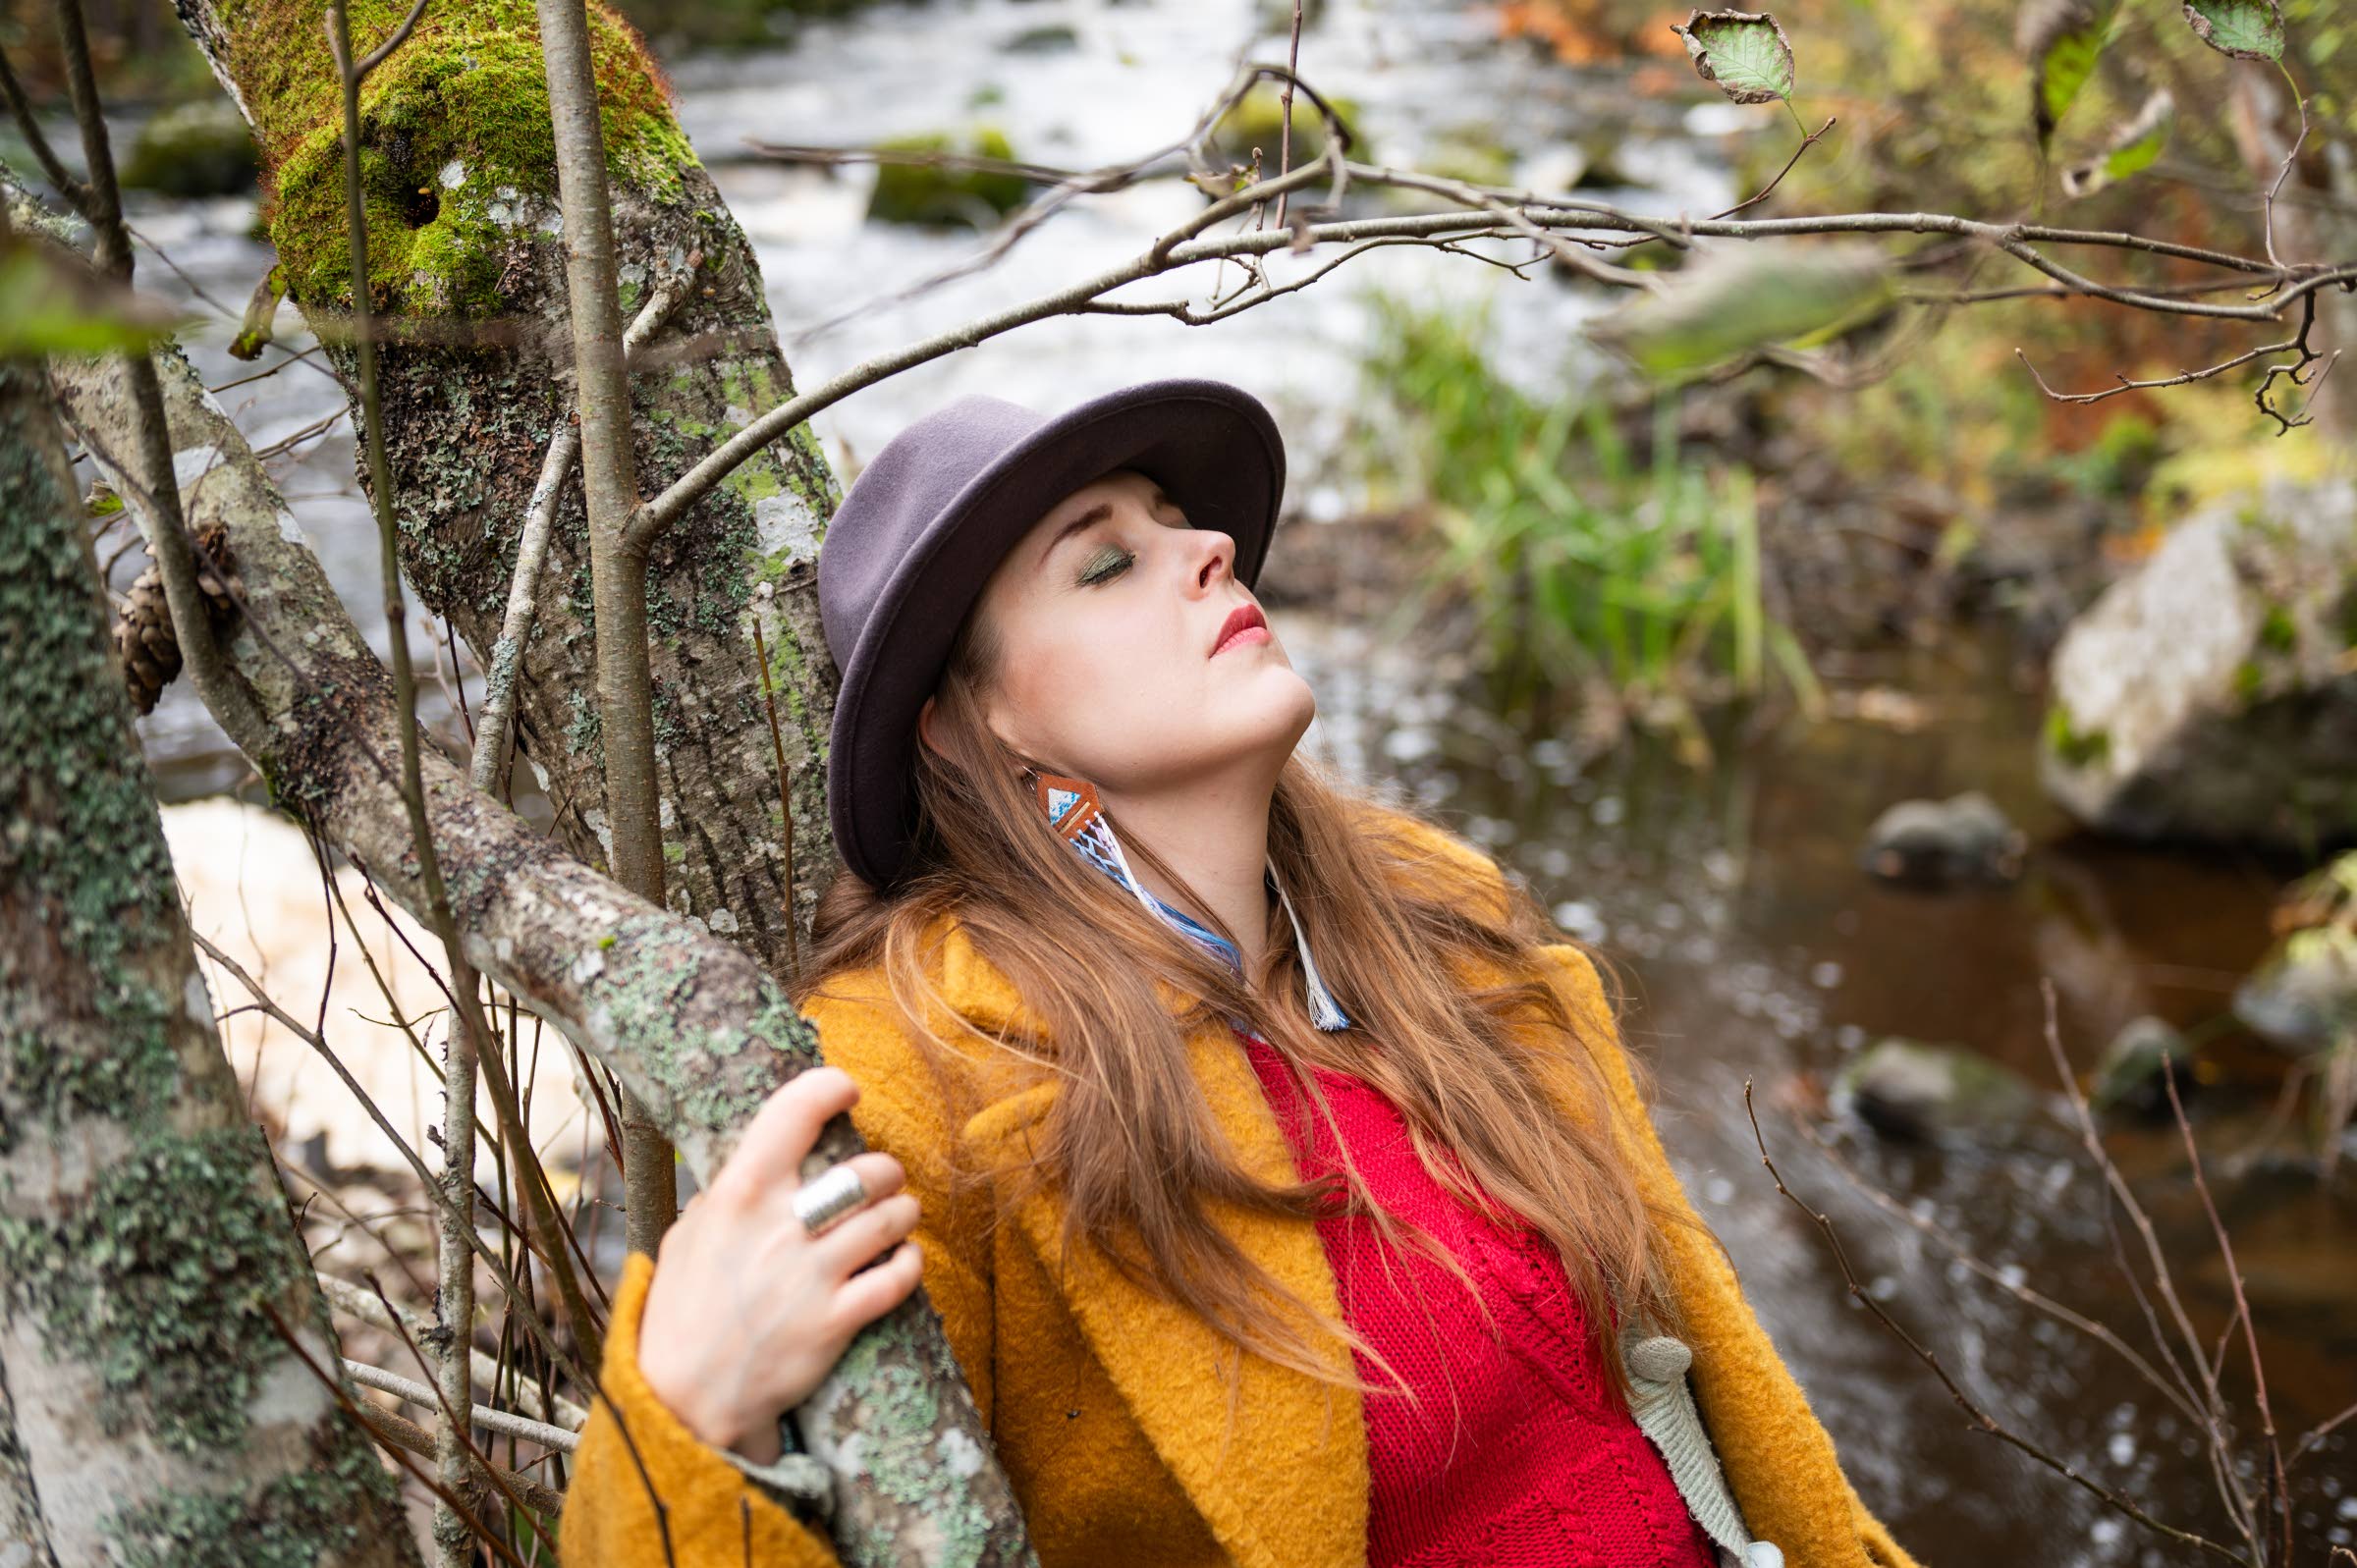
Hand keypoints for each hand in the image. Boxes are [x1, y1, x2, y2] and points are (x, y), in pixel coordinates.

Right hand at [637, 1066, 923, 1463]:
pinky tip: (902, 1261)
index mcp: (739, 1194)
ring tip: (897, 1217)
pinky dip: (910, 1263)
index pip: (794, 1112)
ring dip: (904, 1213)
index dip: (831, 1089)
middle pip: (867, 1171)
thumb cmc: (682, 1311)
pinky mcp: (836, 1322)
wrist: (683, 1399)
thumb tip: (762, 1156)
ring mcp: (812, 1276)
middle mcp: (780, 1227)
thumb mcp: (687, 1236)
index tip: (847, 1091)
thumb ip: (726, 1193)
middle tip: (881, 1181)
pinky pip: (900, 1277)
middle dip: (885, 1172)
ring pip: (893, 1217)